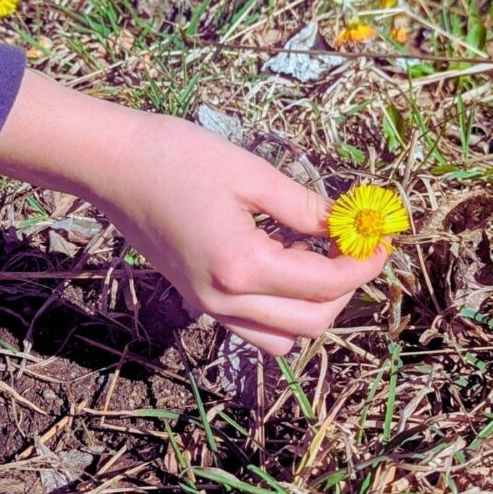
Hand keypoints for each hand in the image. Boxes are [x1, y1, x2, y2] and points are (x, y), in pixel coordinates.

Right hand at [0, 72, 386, 354]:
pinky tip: (286, 266)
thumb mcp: (251, 174)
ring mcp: (207, 306)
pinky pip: (254, 328)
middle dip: (346, 288)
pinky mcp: (197, 300)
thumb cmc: (176, 157)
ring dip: (315, 307)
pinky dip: (282, 310)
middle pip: (312, 322)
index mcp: (241, 265)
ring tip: (322, 260)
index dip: (363, 264)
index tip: (381, 238)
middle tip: (358, 247)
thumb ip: (305, 209)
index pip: (325, 284)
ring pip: (284, 336)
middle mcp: (224, 299)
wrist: (111, 165)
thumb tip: (350, 227)